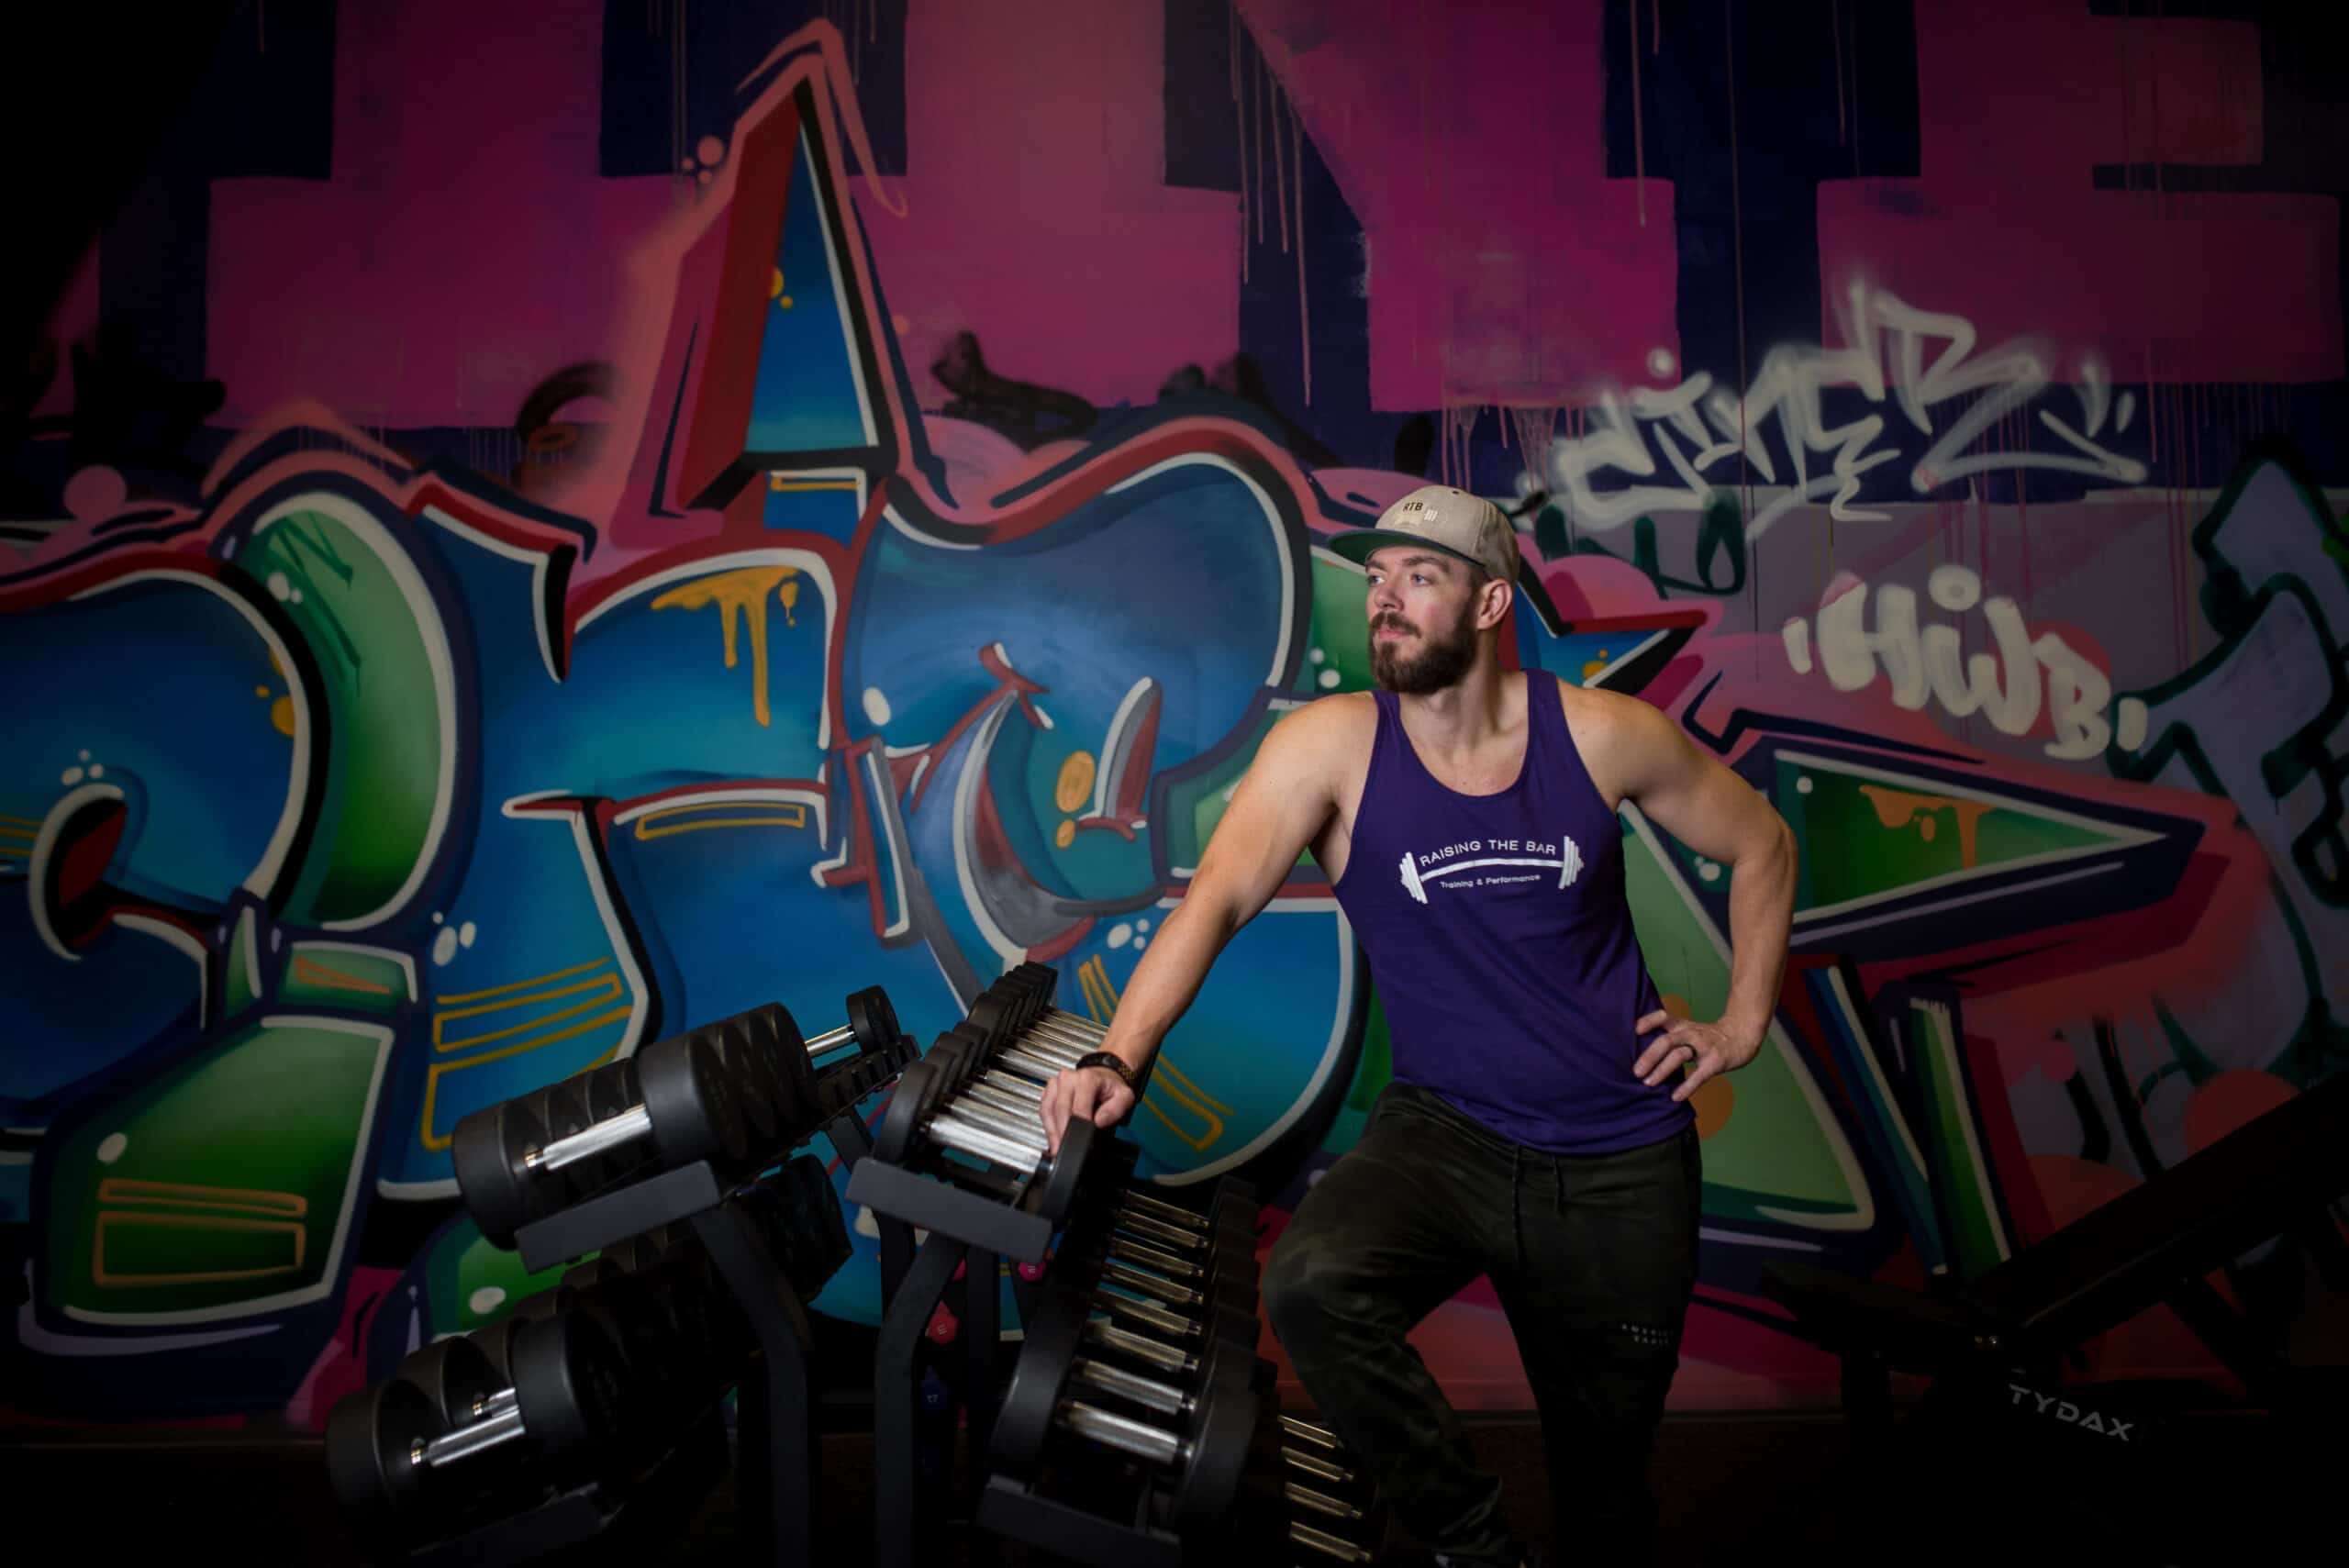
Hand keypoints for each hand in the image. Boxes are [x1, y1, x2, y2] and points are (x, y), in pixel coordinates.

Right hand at [1041, 1063, 1136, 1153]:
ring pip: (1048, 1110)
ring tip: (1057, 1146)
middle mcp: (1068, 1078)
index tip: (1080, 1140)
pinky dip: (1047, 1125)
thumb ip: (1115, 1110)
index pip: (1078, 1106)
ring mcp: (1056, 1084)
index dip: (1079, 1126)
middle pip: (1060, 1109)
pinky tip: (1053, 1136)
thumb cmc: (1111, 1087)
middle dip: (1062, 1131)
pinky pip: (1044, 1110)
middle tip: (1065, 1148)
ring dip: (1051, 1131)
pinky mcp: (1049, 1091)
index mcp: (1087, 1078)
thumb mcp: (1124, 1097)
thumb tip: (1099, 1121)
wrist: (1103, 1076)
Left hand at [1634, 1008, 1760, 1102]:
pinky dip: (1686, 1087)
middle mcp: (1691, 1034)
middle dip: (1649, 1056)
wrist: (1742, 1036)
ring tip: (1649, 1083)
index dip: (1649, 1021)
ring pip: (1679, 1055)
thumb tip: (1641, 1056)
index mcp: (1683, 1026)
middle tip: (1636, 1072)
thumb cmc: (1708, 1037)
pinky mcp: (1715, 1062)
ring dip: (1662, 1070)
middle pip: (1666, 1040)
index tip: (1635, 1031)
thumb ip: (1670, 1037)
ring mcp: (1704, 1047)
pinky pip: (1699, 1075)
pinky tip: (1675, 1097)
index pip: (1663, 1017)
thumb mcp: (1689, 1030)